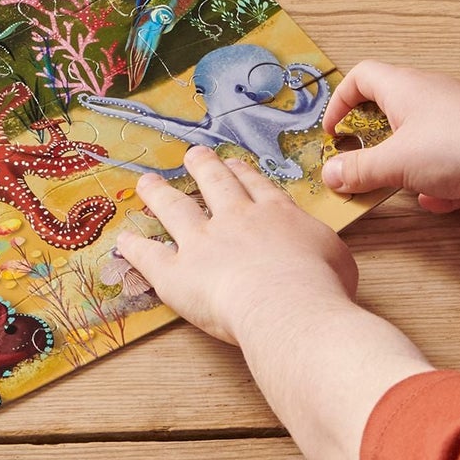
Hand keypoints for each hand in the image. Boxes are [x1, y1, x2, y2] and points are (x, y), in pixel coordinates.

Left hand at [116, 146, 359, 346]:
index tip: (232, 163)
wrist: (285, 304)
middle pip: (214, 185)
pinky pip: (148, 255)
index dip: (242, 173)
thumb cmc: (319, 286)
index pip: (255, 186)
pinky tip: (122, 239)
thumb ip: (320, 247)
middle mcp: (235, 220)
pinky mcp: (175, 271)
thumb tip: (318, 254)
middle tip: (193, 155)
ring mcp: (201, 242)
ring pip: (174, 208)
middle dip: (203, 167)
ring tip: (147, 182)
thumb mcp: (336, 258)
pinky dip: (133, 247)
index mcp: (276, 214)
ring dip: (158, 193)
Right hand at [319, 61, 459, 212]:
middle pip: (390, 110)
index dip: (340, 102)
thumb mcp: (393, 163)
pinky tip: (440, 199)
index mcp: (404, 87)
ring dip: (407, 167)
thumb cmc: (456, 148)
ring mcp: (458, 119)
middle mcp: (431, 96)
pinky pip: (447, 160)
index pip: (361, 76)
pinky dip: (439, 181)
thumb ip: (357, 170)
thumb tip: (331, 175)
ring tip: (404, 187)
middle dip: (375, 143)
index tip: (334, 132)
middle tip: (363, 163)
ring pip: (419, 140)